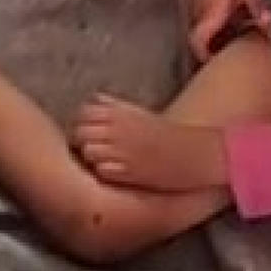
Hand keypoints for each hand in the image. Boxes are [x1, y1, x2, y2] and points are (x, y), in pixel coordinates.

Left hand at [74, 96, 200, 195]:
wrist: (190, 154)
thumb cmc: (164, 133)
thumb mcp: (139, 112)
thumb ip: (114, 105)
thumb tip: (94, 99)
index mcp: (120, 112)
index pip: (83, 112)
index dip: (82, 121)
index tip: (89, 129)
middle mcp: (117, 129)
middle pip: (80, 132)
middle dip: (82, 140)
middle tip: (94, 146)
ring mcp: (121, 150)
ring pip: (87, 152)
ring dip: (91, 157)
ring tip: (104, 159)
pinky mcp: (126, 172)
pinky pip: (101, 170)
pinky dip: (103, 171)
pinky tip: (114, 170)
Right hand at [183, 0, 259, 61]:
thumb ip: (259, 10)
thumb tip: (270, 29)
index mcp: (209, 15)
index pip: (199, 44)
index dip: (205, 56)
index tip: (217, 63)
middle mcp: (198, 9)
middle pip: (202, 35)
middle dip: (215, 45)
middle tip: (232, 49)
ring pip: (203, 21)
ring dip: (216, 29)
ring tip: (235, 31)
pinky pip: (205, 8)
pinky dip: (216, 14)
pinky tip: (231, 8)